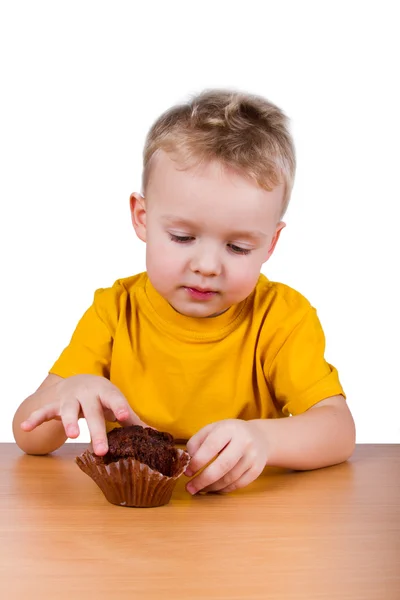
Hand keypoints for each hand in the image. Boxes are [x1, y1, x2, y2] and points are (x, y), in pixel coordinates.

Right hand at [20, 374, 146, 455]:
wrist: (78, 380)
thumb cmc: (102, 397)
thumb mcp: (116, 403)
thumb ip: (132, 419)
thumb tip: (155, 435)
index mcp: (107, 392)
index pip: (115, 399)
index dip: (121, 408)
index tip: (126, 417)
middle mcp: (88, 393)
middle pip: (93, 412)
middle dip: (97, 430)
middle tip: (102, 450)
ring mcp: (70, 398)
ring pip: (68, 410)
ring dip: (70, 422)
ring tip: (73, 435)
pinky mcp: (54, 403)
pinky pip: (43, 411)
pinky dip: (35, 418)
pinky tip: (25, 426)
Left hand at [185, 419, 268, 493]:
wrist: (258, 436)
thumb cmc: (228, 434)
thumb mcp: (212, 430)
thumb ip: (196, 442)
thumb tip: (188, 462)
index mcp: (229, 429)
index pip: (211, 446)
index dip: (197, 462)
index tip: (187, 472)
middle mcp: (243, 441)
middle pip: (223, 465)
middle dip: (203, 480)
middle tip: (190, 488)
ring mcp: (252, 456)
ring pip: (230, 478)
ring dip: (212, 487)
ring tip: (200, 489)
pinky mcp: (257, 469)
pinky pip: (238, 484)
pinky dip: (223, 489)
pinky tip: (214, 488)